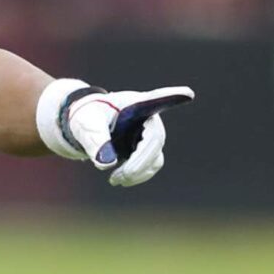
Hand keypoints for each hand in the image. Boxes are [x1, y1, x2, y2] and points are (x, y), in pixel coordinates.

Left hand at [37, 79, 194, 186]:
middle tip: (119, 176)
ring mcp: (150, 134)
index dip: (172, 97)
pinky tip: (119, 179)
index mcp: (136, 103)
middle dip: (139, 162)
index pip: (156, 99)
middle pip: (154, 141)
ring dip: (137, 172)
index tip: (187, 93)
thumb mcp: (86, 124)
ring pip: (154, 158)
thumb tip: (105, 163)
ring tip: (114, 180)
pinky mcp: (148, 149)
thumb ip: (94, 139)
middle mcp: (149, 117)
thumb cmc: (88, 116)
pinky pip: (150, 166)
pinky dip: (136, 175)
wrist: (88, 124)